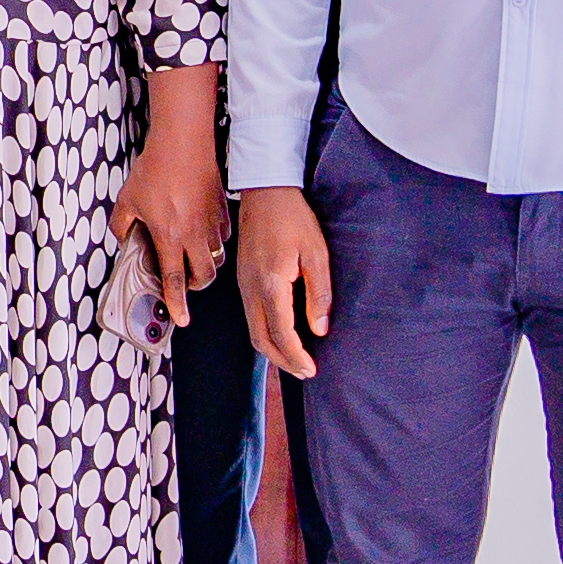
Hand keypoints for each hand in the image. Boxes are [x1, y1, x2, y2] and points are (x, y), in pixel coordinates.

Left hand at [110, 134, 224, 327]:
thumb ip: (122, 225)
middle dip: (195, 286)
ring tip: (193, 258)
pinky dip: (215, 242)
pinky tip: (202, 233)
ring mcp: (211, 223)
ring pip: (216, 257)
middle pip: (204, 276)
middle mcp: (194, 234)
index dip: (176, 302)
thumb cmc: (157, 168)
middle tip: (185, 283)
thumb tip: (122, 237)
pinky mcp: (222, 210)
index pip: (174, 279)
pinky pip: (223, 236)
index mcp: (169, 236)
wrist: (183, 141)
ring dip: (206, 264)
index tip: (180, 318)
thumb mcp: (127, 200)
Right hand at [231, 187, 333, 380]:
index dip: (296, 356)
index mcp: (270, 283)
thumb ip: (318, 293)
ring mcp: (243, 285)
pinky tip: (281, 336)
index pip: (281, 332)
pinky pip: (251, 317)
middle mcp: (251, 289)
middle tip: (304, 372)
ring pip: (253, 331)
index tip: (311, 369)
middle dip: (282, 361)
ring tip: (295, 360)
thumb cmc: (293, 217)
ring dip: (273, 350)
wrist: (265, 192)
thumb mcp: (316, 253)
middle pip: (261, 339)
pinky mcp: (243, 280)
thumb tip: (319, 329)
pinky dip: (265, 334)